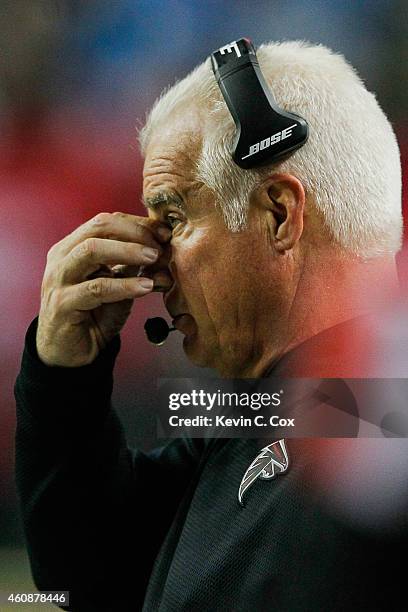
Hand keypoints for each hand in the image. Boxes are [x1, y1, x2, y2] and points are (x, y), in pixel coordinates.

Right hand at [36, 212, 171, 366]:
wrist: (71, 353)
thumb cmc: (94, 315)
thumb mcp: (120, 285)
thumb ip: (136, 266)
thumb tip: (167, 251)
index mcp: (74, 246)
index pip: (107, 221)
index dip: (138, 223)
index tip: (165, 232)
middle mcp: (63, 257)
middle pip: (98, 227)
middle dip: (135, 232)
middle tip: (161, 244)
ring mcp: (59, 279)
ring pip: (92, 250)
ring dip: (129, 251)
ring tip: (155, 258)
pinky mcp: (63, 303)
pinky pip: (96, 288)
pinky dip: (125, 285)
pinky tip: (146, 287)